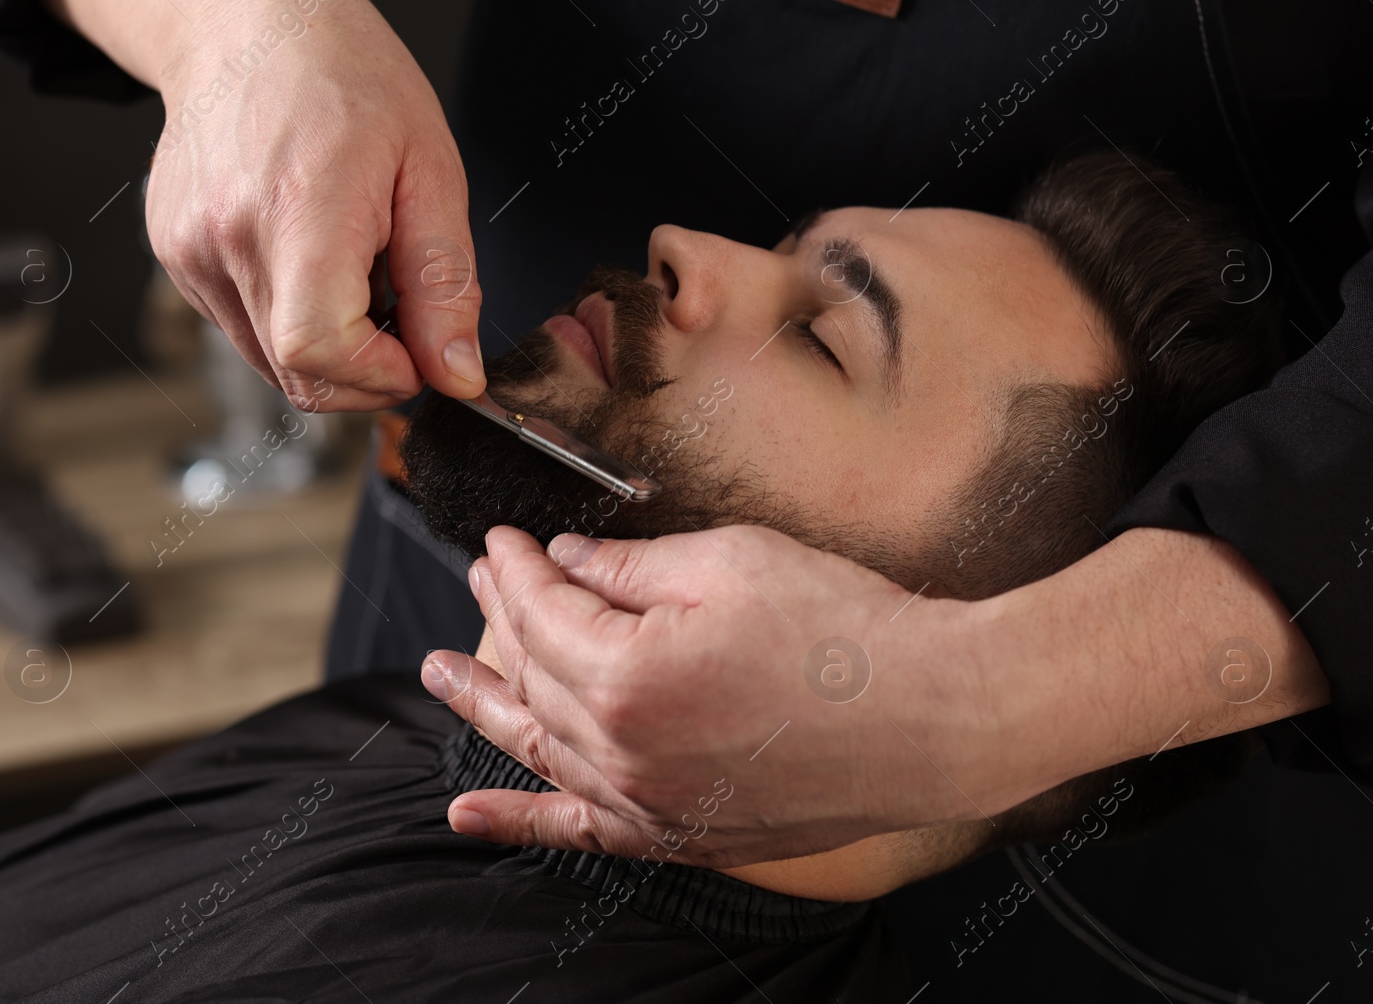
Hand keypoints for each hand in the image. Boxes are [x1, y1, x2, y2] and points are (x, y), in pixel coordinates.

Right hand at [45, 0, 485, 410]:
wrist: (248, 24)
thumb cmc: (345, 75)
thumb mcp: (430, 171)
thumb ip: (445, 283)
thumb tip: (456, 373)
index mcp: (298, 211)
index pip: (321, 353)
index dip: (381, 375)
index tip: (418, 354)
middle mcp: (228, 238)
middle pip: (296, 377)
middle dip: (365, 374)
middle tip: (400, 314)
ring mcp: (192, 253)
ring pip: (269, 363)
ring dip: (328, 348)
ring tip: (354, 271)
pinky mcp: (177, 259)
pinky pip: (243, 329)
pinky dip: (289, 319)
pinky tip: (310, 259)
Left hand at [424, 525, 1328, 865]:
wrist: (935, 715)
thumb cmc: (845, 629)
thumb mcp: (731, 563)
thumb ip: (631, 566)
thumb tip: (566, 561)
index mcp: (627, 676)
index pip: (543, 611)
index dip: (516, 568)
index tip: (502, 539)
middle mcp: (623, 752)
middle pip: (534, 673)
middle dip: (499, 618)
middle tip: (478, 581)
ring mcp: (650, 802)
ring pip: (541, 746)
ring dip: (487, 704)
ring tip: (437, 674)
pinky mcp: (682, 833)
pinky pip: (580, 831)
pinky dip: (519, 821)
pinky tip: (465, 815)